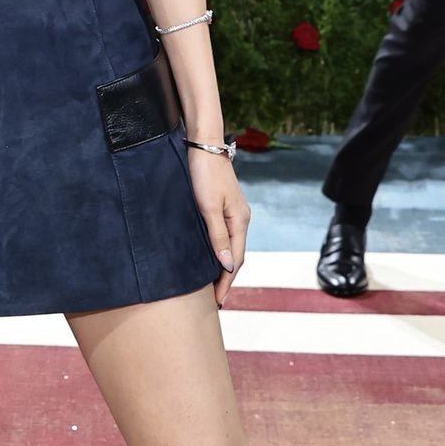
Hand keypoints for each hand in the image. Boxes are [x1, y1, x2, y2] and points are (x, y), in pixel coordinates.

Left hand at [188, 146, 249, 305]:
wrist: (204, 145)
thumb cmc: (204, 174)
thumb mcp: (208, 207)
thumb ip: (217, 236)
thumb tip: (228, 265)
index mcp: (240, 221)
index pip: (236, 260)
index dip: (227, 281)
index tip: (219, 300)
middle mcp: (240, 219)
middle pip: (236, 256)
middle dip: (226, 278)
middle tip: (215, 299)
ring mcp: (233, 212)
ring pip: (230, 246)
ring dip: (222, 265)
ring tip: (212, 284)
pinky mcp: (223, 206)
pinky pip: (223, 235)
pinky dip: (219, 250)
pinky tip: (210, 256)